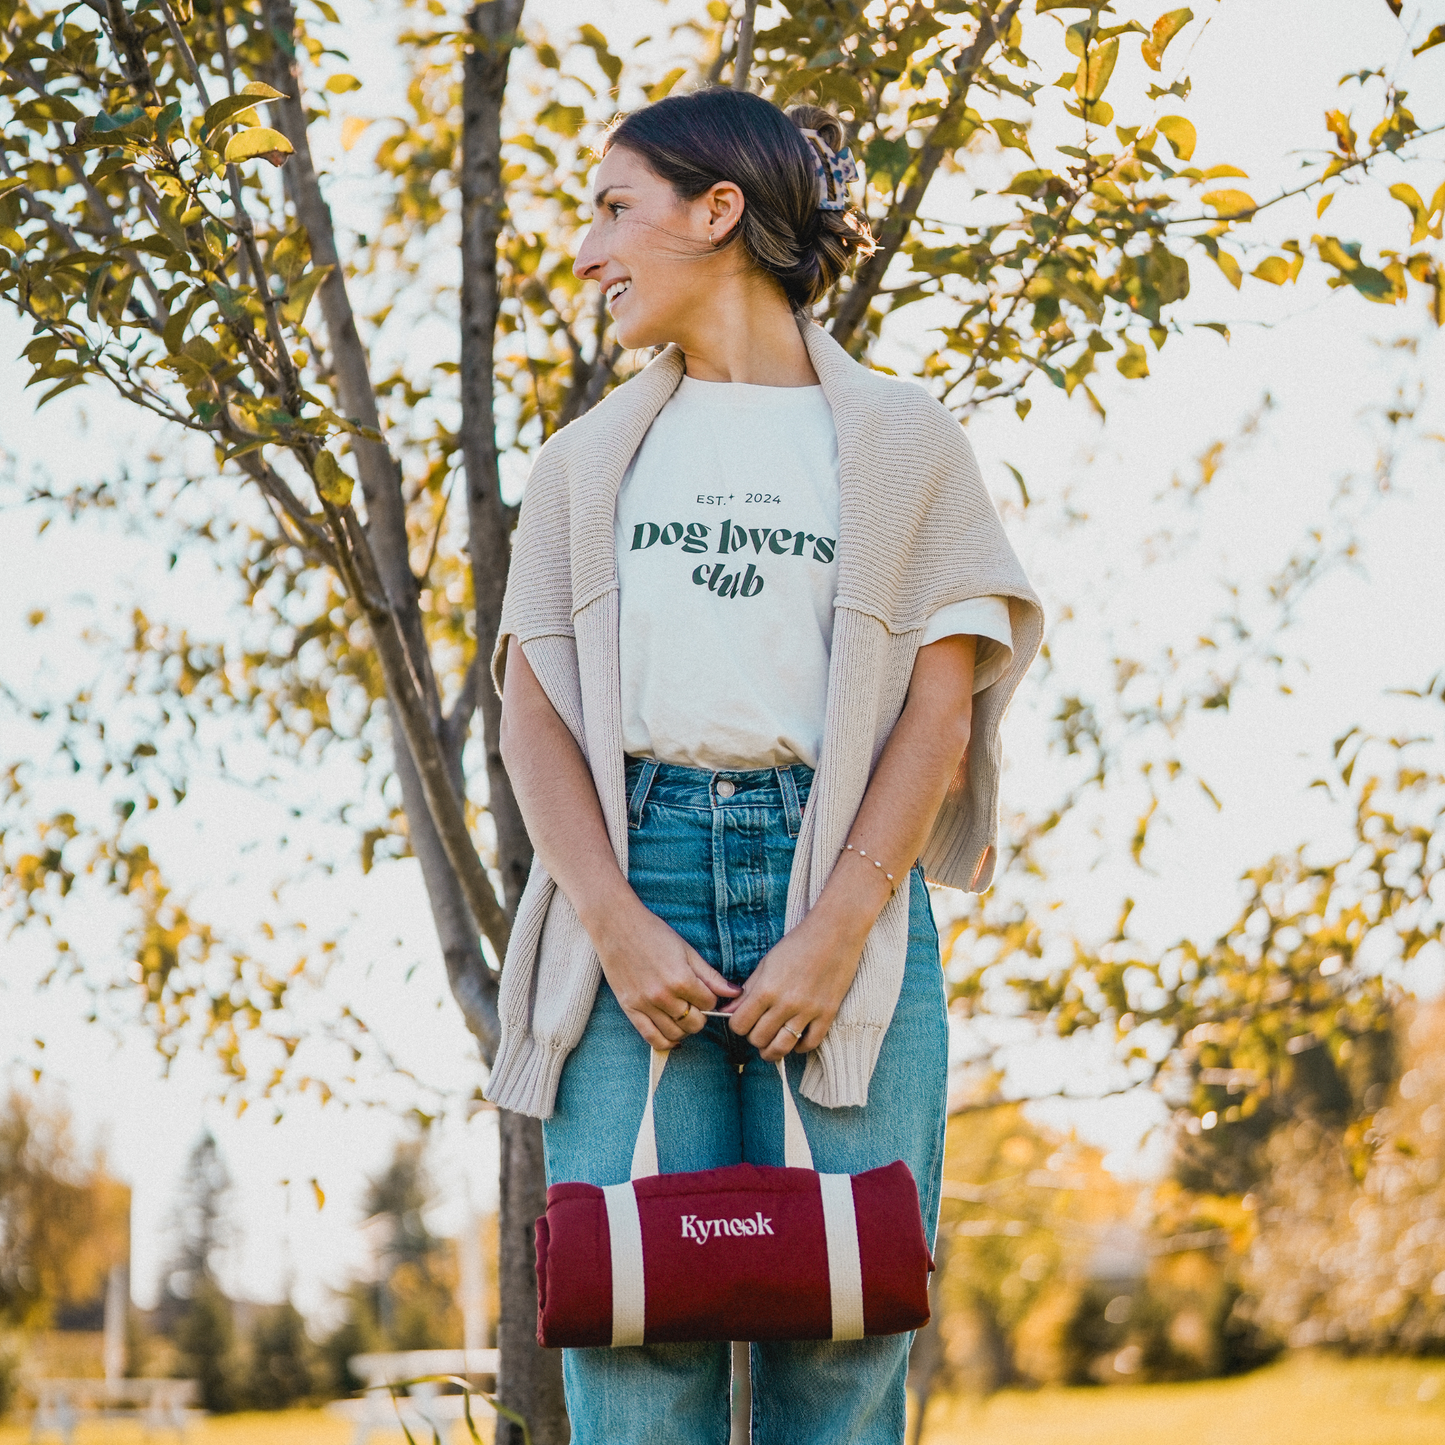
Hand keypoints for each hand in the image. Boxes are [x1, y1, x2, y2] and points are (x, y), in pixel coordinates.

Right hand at [593, 897, 738, 1050]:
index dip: (711, 1000)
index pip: (709, 1004)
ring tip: (683, 1015)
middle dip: (700, 1016)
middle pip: (695, 1023)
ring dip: (684, 1028)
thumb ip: (711, 976)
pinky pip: (651, 1038)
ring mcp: (645, 1005)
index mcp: (681, 979)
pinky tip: (672, 1036)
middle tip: (695, 1005)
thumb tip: (736, 993)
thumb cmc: (654, 933)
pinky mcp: (630, 1009)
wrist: (616, 926)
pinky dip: (665, 1042)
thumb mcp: (687, 950)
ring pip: (675, 1034)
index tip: (705, 993)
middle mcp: (663, 996)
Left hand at [721, 909, 866, 1061]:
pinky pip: (810, 1044)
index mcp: (766, 989)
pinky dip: (800, 1047)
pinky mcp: (828, 1014)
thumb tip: (727, 1011)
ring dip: (772, 1051)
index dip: (738, 1025)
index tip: (743, 1020)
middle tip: (759, 1029)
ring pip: (782, 1048)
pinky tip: (796, 1039)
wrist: (835, 933)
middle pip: (758, 1039)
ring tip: (771, 1046)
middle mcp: (785, 1004)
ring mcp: (808, 1011)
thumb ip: (747, 990)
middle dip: (754, 1037)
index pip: (740, 1024)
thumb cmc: (797, 945)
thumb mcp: (766, 964)